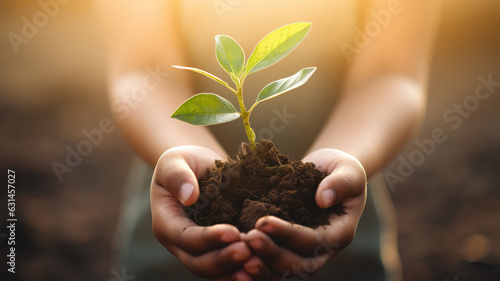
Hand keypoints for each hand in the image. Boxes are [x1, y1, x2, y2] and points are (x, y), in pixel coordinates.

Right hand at [150, 146, 253, 279]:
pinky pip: (226, 269)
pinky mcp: (216, 250)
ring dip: (234, 271)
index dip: (208, 238)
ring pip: (213, 272)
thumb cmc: (184, 162)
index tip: (233, 232)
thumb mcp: (175, 161)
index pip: (185, 238)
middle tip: (250, 252)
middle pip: (198, 263)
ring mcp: (198, 251)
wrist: (200, 169)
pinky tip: (261, 266)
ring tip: (258, 263)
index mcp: (166, 223)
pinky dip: (240, 270)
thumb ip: (178, 175)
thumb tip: (189, 196)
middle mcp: (179, 244)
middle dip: (224, 260)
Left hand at [242, 149, 366, 279]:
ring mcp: (304, 254)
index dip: (289, 234)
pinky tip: (237, 258)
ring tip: (239, 253)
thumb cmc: (339, 169)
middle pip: (299, 265)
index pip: (315, 241)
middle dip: (272, 254)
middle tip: (247, 239)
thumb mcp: (347, 168)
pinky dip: (256, 267)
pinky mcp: (287, 251)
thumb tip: (323, 198)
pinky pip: (272, 267)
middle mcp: (323, 250)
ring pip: (284, 273)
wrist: (326, 173)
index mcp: (340, 233)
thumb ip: (341, 182)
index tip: (263, 221)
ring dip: (262, 266)